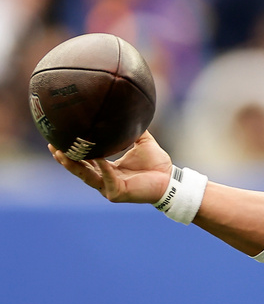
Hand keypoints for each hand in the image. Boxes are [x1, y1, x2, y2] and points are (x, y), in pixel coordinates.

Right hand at [50, 131, 171, 203]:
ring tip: (62, 153)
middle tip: (53, 145)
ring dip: (74, 165)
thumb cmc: (157, 164)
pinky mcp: (117, 193)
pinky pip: (107, 179)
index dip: (72, 151)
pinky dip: (102, 168)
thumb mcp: (142, 142)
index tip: (59, 138)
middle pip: (79, 169)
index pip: (85, 161)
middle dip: (65, 158)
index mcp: (108, 169)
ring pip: (87, 176)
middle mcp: (105, 179)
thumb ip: (132, 130)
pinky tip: (97, 157)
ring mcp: (109, 188)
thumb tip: (127, 109)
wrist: (171, 180)